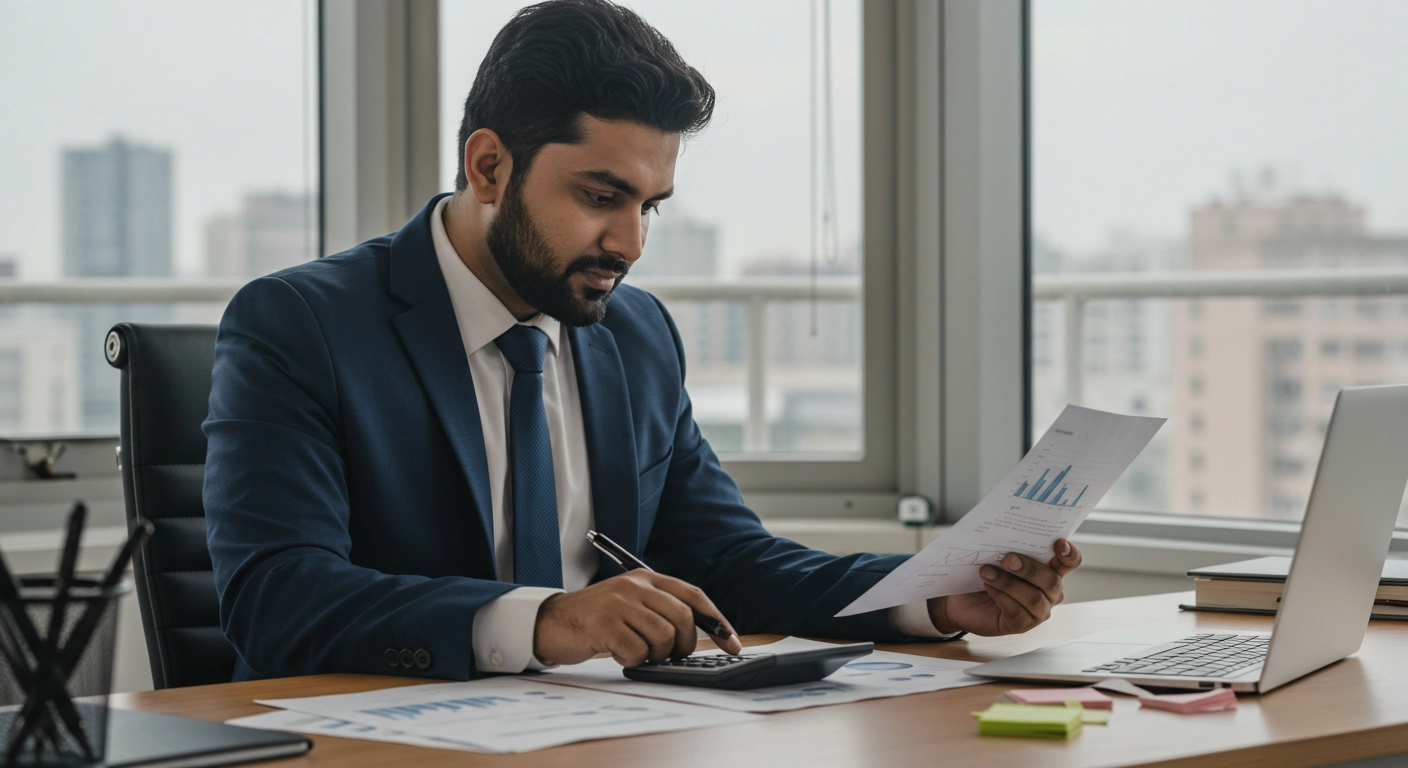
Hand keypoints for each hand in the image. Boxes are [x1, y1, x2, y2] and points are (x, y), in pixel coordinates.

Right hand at [532, 570, 741, 666]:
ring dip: (654, 654)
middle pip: (683, 618)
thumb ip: (662, 609)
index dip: (717, 621)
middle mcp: (635, 585)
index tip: (732, 643)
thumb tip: (702, 634)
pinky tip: (618, 653)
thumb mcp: (632, 603)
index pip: (694, 596)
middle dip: (683, 644)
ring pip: (663, 636)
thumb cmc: (598, 619)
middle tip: (669, 655)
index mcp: (647, 578)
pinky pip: (637, 651)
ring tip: (635, 651)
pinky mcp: (604, 623)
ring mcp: (619, 603)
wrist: (551, 622)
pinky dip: (632, 660)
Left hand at [926, 538, 1082, 635]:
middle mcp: (1050, 592)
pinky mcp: (1021, 625)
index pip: (1070, 562)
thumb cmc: (985, 572)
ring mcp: (1038, 611)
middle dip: (1030, 568)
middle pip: (1052, 580)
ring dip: (1009, 583)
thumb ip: (1009, 546)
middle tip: (1008, 559)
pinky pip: (1016, 611)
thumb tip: (1004, 532)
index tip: (1058, 542)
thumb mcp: (998, 555)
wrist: (962, 598)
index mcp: (1051, 570)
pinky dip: (1000, 597)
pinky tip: (987, 586)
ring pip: (1033, 598)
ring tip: (986, 571)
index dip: (1069, 553)